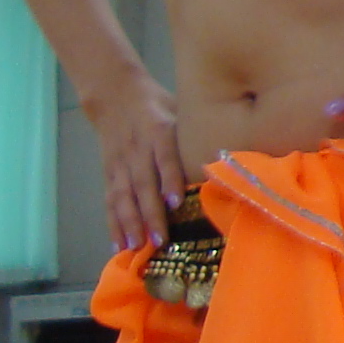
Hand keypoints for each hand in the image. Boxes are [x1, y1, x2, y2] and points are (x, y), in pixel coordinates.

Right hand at [83, 66, 191, 255]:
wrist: (115, 94)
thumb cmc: (160, 107)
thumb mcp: (180, 111)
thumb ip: (199, 133)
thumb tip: (233, 159)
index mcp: (159, 131)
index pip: (164, 157)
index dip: (169, 180)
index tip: (176, 202)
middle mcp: (138, 149)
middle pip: (142, 183)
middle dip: (150, 213)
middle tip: (160, 240)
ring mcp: (120, 162)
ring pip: (123, 195)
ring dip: (130, 223)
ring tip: (137, 248)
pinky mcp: (109, 172)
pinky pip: (110, 200)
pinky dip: (113, 223)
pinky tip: (120, 245)